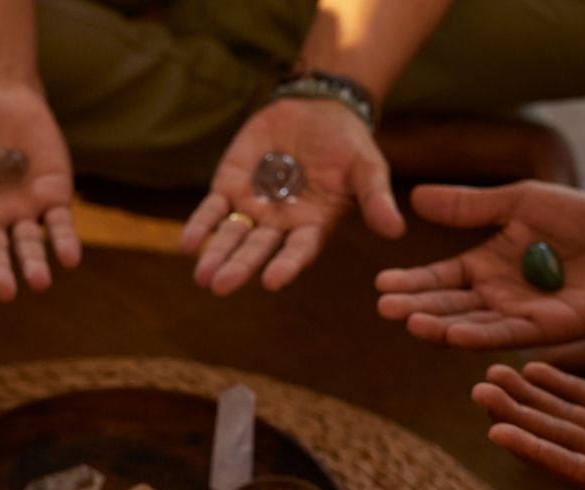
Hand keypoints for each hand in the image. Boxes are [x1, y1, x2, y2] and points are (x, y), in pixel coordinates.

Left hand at [183, 99, 403, 294]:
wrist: (318, 109)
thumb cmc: (348, 145)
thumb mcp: (367, 168)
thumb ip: (375, 199)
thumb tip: (395, 231)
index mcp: (312, 227)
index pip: (297, 251)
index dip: (285, 265)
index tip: (273, 281)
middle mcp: (279, 225)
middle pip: (257, 250)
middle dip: (239, 267)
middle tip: (220, 286)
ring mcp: (252, 208)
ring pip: (230, 236)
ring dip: (216, 255)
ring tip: (202, 277)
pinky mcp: (230, 186)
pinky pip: (212, 210)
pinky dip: (200, 225)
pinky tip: (189, 243)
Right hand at [375, 183, 584, 347]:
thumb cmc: (581, 219)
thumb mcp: (520, 202)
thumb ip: (471, 205)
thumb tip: (417, 196)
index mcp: (485, 266)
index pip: (439, 278)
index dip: (412, 282)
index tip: (381, 284)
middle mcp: (495, 296)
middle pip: (448, 306)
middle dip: (417, 308)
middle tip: (386, 308)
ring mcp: (520, 316)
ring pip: (471, 325)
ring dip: (440, 327)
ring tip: (411, 323)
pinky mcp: (547, 330)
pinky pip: (508, 335)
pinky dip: (480, 336)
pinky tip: (455, 335)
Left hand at [471, 362, 584, 489]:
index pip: (573, 467)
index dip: (534, 449)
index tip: (496, 430)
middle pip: (558, 438)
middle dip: (518, 414)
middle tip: (478, 391)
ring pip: (567, 416)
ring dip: (529, 397)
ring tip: (491, 376)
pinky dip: (562, 384)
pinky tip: (532, 369)